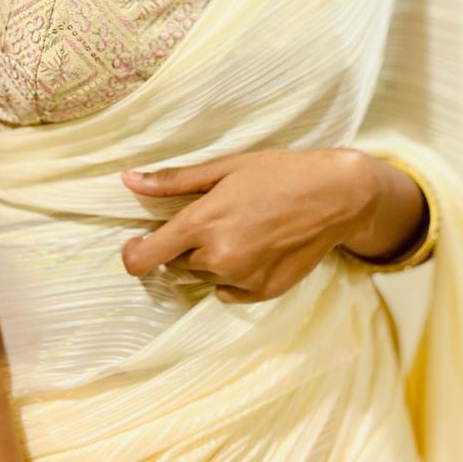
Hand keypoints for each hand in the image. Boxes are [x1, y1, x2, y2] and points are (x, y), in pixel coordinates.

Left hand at [119, 148, 373, 303]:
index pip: (142, 258)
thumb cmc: (277, 172)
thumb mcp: (224, 167)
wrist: (334, 196)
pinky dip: (234, 275)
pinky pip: (229, 290)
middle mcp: (217, 258)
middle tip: (216, 219)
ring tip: (242, 229)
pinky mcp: (262, 294)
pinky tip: (256, 248)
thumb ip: (174, 181)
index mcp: (201, 224)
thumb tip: (128, 181)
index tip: (140, 242)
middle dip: (186, 245)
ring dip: (212, 259)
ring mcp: (241, 279)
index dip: (134, 252)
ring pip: (205, 275)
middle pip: (177, 263)